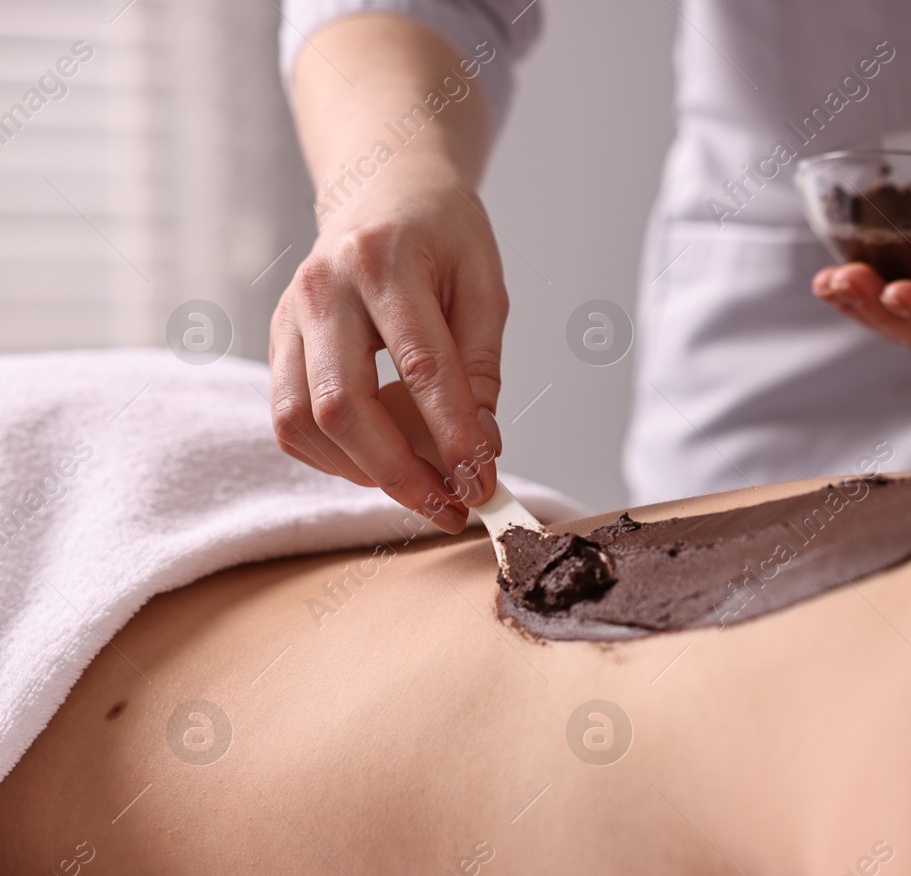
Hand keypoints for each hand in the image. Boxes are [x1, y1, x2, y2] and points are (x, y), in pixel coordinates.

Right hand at [268, 161, 506, 533]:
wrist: (383, 184)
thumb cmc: (442, 233)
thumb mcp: (484, 284)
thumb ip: (480, 366)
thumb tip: (479, 447)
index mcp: (383, 261)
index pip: (420, 366)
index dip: (452, 435)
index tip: (483, 481)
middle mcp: (322, 288)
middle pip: (343, 406)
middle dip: (400, 474)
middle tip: (451, 507)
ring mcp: (289, 315)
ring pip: (304, 422)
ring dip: (364, 474)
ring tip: (422, 489)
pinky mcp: (277, 340)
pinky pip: (289, 421)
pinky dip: (334, 458)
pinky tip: (380, 463)